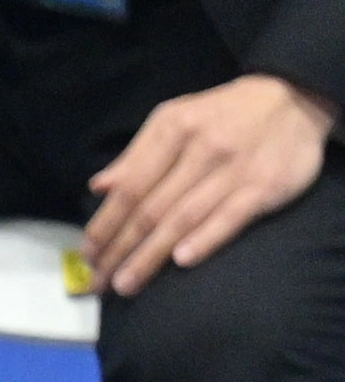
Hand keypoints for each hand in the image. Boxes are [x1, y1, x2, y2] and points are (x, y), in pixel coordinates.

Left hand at [84, 74, 335, 294]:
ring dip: (150, 256)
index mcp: (174, 129)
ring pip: (184, 219)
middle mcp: (202, 148)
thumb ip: (136, 155)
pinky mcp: (265, 185)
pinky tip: (181, 262)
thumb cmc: (223, 115)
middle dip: (120, 250)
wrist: (294, 97)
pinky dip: (205, 239)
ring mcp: (235, 168)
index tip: (86, 255)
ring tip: (126, 284)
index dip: (104, 225)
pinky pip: (231, 217)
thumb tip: (98, 187)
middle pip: (151, 209)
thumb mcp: (175, 118)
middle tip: (99, 282)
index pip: (130, 187)